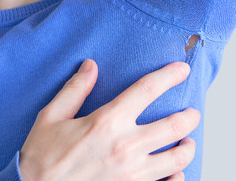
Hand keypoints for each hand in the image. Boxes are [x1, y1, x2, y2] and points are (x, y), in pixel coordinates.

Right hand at [19, 59, 199, 180]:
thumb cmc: (43, 159)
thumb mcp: (51, 117)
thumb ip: (75, 90)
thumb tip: (91, 66)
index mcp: (107, 121)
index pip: (148, 89)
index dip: (169, 76)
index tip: (182, 70)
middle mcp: (126, 146)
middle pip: (174, 125)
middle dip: (190, 117)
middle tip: (192, 113)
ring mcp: (133, 173)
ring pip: (178, 158)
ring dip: (188, 147)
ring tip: (187, 141)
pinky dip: (177, 177)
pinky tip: (175, 172)